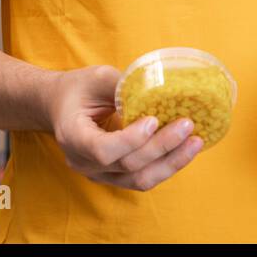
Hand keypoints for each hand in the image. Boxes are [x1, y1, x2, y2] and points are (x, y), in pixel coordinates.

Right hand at [47, 65, 202, 190]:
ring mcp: (98, 174)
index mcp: (72, 136)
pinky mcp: (114, 176)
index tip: (152, 120)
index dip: (130, 140)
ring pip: (139, 179)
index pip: (102, 149)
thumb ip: (123, 86)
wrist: (60, 106)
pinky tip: (186, 150)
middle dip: (161, 146)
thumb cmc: (77, 88)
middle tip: (187, 125)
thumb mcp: (96, 78)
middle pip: (127, 165)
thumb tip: (158, 89)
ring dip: (171, 162)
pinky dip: (166, 166)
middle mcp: (83, 162)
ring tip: (195, 142)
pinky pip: (142, 178)